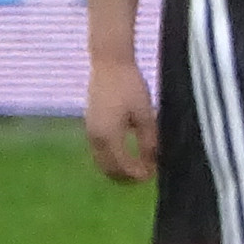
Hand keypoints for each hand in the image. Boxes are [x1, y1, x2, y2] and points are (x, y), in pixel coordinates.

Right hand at [85, 56, 156, 182]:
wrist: (109, 66)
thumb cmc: (131, 87)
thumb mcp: (145, 114)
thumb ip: (148, 140)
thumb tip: (153, 161)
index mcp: (109, 136)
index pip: (122, 167)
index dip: (138, 175)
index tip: (154, 175)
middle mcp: (95, 138)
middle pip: (109, 169)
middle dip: (127, 177)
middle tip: (147, 176)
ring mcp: (90, 132)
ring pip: (101, 162)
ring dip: (118, 169)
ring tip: (140, 168)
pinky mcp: (90, 126)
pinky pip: (98, 152)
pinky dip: (111, 159)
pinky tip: (127, 156)